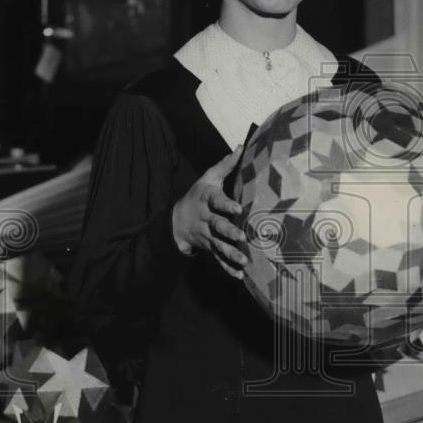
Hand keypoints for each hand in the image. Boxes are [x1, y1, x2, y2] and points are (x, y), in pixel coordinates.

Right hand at [171, 145, 247, 278]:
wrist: (177, 220)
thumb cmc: (198, 195)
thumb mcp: (208, 178)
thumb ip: (225, 165)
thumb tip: (242, 146)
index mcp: (206, 200)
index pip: (216, 201)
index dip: (226, 204)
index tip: (238, 207)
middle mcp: (206, 219)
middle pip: (217, 226)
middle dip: (229, 232)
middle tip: (242, 236)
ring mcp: (206, 236)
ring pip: (219, 245)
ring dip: (231, 253)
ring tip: (244, 260)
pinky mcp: (209, 248)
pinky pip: (218, 259)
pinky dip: (228, 269)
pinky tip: (240, 275)